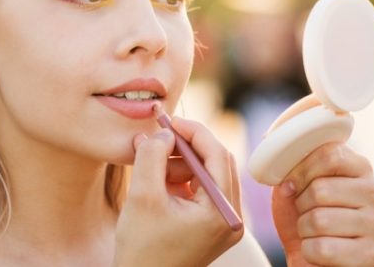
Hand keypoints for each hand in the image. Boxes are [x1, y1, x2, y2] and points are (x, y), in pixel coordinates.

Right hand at [114, 118, 243, 266]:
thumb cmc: (141, 250)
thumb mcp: (142, 197)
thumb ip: (152, 157)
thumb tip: (163, 133)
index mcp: (222, 212)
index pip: (218, 155)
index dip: (193, 132)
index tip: (168, 121)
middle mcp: (232, 217)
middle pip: (218, 162)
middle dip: (186, 147)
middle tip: (159, 139)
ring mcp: (224, 223)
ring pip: (208, 174)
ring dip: (180, 164)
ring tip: (151, 169)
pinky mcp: (212, 226)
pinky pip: (202, 190)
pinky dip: (181, 180)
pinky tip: (158, 184)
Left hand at [271, 143, 373, 266]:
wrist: (309, 259)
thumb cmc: (304, 216)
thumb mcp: (295, 185)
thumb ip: (292, 166)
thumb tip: (284, 168)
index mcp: (361, 167)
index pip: (330, 155)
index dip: (301, 171)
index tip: (293, 184)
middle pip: (321, 189)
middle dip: (301, 205)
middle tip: (306, 213)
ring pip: (320, 220)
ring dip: (304, 229)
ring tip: (313, 232)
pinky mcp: (373, 255)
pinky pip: (323, 249)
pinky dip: (309, 252)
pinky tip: (320, 251)